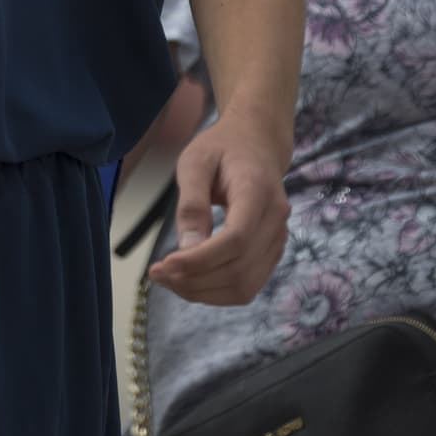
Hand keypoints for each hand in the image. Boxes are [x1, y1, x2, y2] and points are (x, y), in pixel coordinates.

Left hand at [149, 110, 289, 305]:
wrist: (256, 143)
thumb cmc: (221, 149)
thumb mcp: (195, 161)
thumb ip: (192, 203)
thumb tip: (187, 249)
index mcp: (258, 190)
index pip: (236, 239)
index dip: (200, 260)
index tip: (164, 265)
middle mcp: (276, 219)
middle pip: (239, 269)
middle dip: (194, 280)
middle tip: (157, 273)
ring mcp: (278, 238)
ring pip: (244, 286)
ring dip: (203, 292)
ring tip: (169, 279)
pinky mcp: (271, 252)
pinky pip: (247, 285)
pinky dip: (216, 291)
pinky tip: (189, 280)